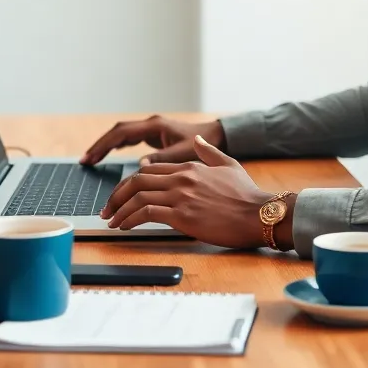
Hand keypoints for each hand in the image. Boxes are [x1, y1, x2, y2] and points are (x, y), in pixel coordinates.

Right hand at [80, 115, 225, 165]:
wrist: (214, 136)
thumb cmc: (201, 144)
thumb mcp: (183, 153)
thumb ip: (163, 158)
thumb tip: (141, 166)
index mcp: (154, 126)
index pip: (122, 133)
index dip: (104, 145)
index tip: (91, 157)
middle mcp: (150, 125)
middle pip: (117, 132)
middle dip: (100, 145)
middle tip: (85, 161)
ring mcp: (151, 130)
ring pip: (122, 135)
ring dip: (106, 146)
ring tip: (90, 160)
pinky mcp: (153, 136)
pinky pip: (129, 139)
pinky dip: (117, 147)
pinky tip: (108, 155)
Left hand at [100, 136, 271, 248]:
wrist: (259, 214)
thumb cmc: (247, 195)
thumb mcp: (229, 165)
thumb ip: (209, 152)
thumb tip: (197, 140)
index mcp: (190, 166)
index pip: (149, 170)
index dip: (130, 183)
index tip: (122, 195)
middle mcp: (181, 178)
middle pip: (137, 181)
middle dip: (117, 195)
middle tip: (107, 208)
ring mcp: (180, 196)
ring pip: (137, 196)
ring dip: (119, 209)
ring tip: (111, 220)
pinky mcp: (182, 215)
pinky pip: (145, 213)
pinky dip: (130, 219)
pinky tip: (124, 227)